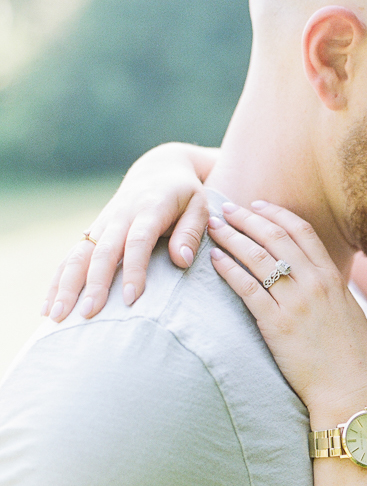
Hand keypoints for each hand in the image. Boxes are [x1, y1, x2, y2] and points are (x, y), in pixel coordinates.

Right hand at [43, 142, 214, 321]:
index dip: (134, 270)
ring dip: (66, 285)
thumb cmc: (185, 194)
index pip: (138, 242)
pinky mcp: (92, 232)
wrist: (158, 169)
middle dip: (94, 284)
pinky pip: (71, 257)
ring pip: (79, 255)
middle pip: (102, 252)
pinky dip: (58, 281)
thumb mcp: (199, 207)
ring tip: (57, 316)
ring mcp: (102, 224)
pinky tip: (49, 306)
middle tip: (89, 314)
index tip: (132, 299)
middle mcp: (120, 216)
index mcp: (148, 209)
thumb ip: (191, 233)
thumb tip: (181, 261)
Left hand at [209, 201, 366, 417]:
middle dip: (247, 218)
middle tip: (226, 207)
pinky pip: (247, 289)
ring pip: (258, 258)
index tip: (258, 204)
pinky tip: (215, 259)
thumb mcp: (349, 313)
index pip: (301, 232)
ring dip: (232, 238)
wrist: (350, 388)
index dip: (276, 214)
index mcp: (332, 278)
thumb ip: (333, 291)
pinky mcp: (277, 325)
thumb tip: (324, 280)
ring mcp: (295, 303)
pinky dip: (229, 270)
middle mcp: (314, 284)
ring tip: (214, 227)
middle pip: (275, 238)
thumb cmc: (351, 357)